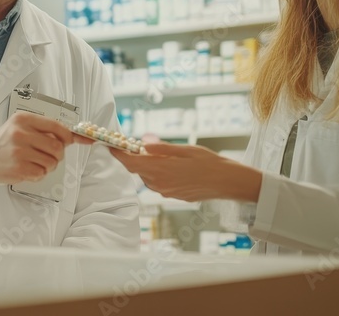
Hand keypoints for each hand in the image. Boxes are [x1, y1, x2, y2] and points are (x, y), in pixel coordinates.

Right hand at [0, 112, 74, 184]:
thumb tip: (73, 136)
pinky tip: (28, 169)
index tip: (73, 140)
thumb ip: (42, 129)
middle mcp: (21, 133)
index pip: (56, 126)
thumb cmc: (3, 142)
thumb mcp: (19, 127)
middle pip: (57, 146)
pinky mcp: (19, 168)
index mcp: (23, 119)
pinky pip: (42, 173)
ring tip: (36, 162)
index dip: (68, 135)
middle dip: (58, 154)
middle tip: (50, 154)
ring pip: (52, 162)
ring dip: (49, 165)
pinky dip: (39, 173)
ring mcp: (20, 152)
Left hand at [109, 142, 262, 202]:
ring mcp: (166, 192)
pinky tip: (171, 166)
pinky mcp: (173, 196)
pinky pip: (159, 184)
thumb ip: (161, 148)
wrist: (226, 182)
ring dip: (148, 166)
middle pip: (138, 170)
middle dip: (136, 158)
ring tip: (158, 154)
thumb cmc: (209, 163)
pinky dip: (158, 174)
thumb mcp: (185, 149)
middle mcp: (160, 184)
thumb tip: (143, 143)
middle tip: (138, 145)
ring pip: (148, 177)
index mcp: (161, 170)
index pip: (131, 162)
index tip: (112, 146)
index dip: (119, 154)